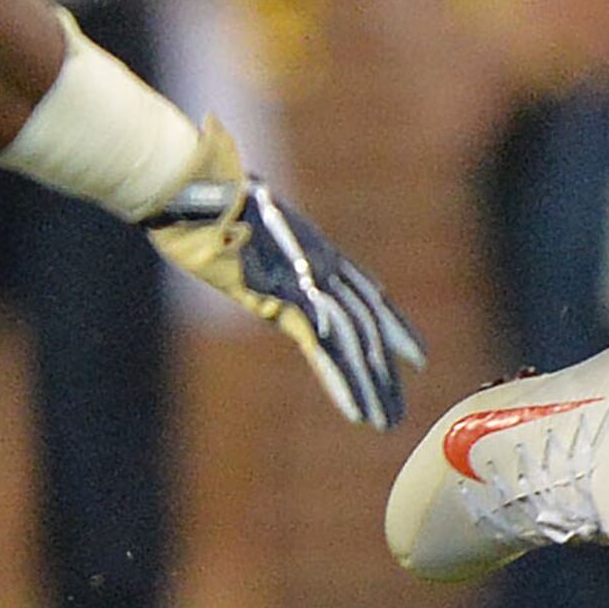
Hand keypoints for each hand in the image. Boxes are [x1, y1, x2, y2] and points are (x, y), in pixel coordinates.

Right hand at [142, 122, 425, 424]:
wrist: (191, 184)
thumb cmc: (202, 197)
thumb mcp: (242, 222)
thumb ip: (262, 245)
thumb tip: (249, 247)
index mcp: (314, 251)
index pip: (367, 295)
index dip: (393, 327)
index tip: (417, 357)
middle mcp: (320, 266)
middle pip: (367, 324)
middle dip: (385, 369)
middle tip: (401, 408)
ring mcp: (307, 281)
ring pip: (353, 343)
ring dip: (370, 386)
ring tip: (384, 422)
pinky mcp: (284, 299)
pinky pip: (323, 349)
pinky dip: (342, 383)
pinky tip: (357, 412)